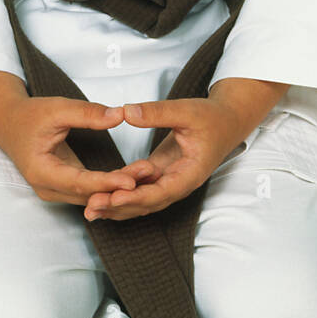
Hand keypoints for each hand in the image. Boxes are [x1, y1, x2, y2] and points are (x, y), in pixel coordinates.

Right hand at [4, 97, 143, 207]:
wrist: (9, 122)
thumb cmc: (30, 115)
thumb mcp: (57, 108)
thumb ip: (87, 113)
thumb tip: (119, 115)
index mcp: (42, 171)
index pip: (80, 182)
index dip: (106, 182)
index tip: (132, 181)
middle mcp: (48, 188)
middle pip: (89, 194)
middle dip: (119, 187)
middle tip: (149, 174)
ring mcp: (55, 191)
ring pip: (91, 196)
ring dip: (118, 188)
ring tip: (147, 175)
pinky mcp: (64, 186)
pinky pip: (90, 191)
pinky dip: (110, 185)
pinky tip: (134, 177)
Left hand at [82, 100, 242, 222]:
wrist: (225, 121)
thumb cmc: (211, 117)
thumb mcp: (186, 110)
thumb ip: (157, 113)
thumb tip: (126, 112)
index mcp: (190, 173)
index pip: (162, 192)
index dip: (137, 197)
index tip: (113, 197)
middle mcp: (179, 183)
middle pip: (148, 202)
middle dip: (120, 206)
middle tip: (92, 206)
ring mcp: (169, 180)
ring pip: (141, 199)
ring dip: (117, 204)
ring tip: (90, 207)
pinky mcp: (160, 173)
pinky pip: (139, 187)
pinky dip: (121, 191)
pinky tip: (100, 192)